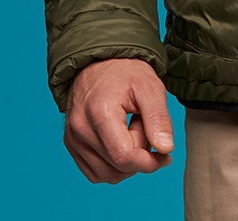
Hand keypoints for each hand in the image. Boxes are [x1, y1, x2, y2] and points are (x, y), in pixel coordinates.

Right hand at [63, 57, 174, 183]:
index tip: (165, 155)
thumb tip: (166, 149)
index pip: (124, 157)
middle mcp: (80, 130)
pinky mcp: (71, 144)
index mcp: (99, 113)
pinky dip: (113, 165)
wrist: (99, 62)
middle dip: (139, 153)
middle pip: (117, 166)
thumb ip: (159, 119)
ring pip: (106, 175)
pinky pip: (95, 172)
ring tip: (130, 129)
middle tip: (143, 124)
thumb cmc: (126, 72)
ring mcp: (72, 139)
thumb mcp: (150, 87)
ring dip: (126, 161)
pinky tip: (120, 140)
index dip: (149, 162)